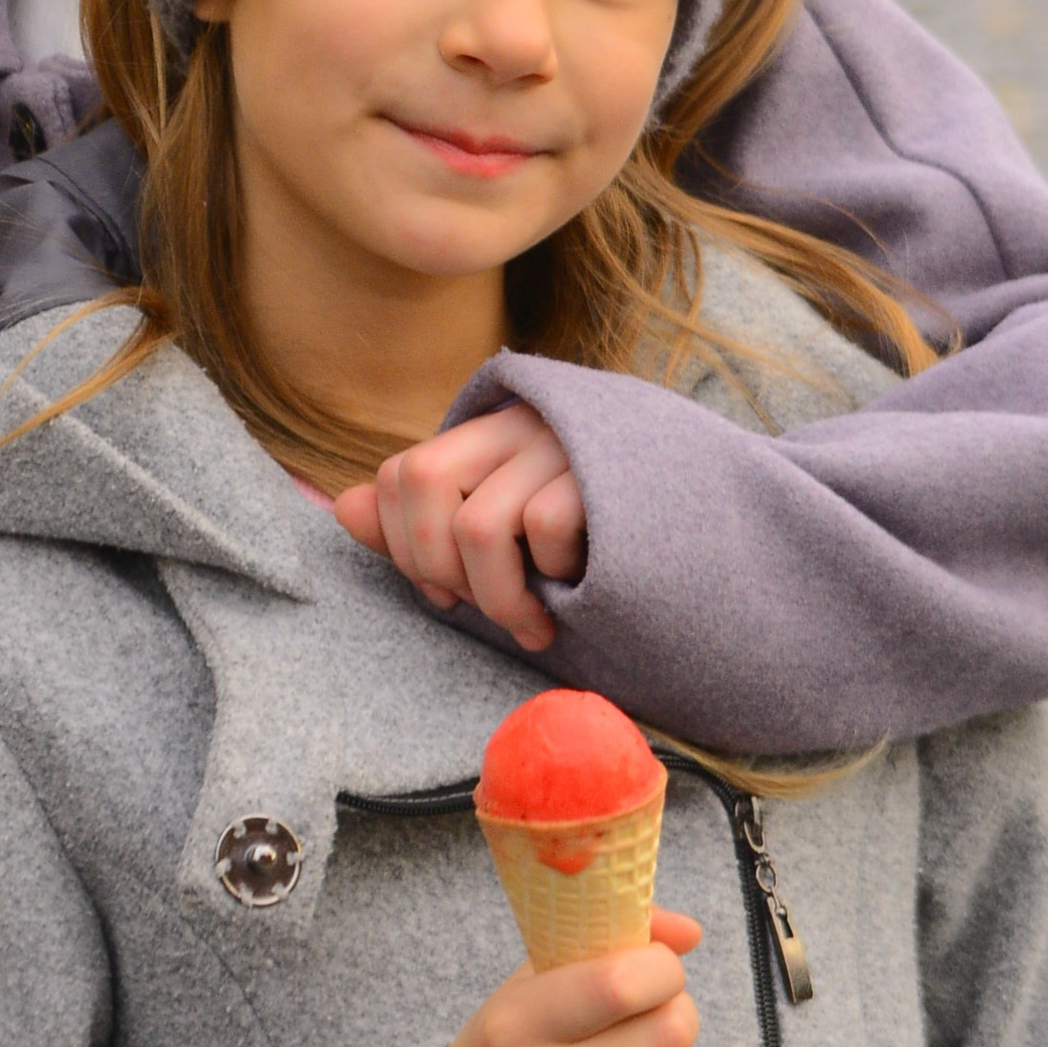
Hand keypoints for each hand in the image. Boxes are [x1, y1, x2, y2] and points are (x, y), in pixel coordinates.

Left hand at [336, 403, 586, 651]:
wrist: (706, 531)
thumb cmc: (592, 541)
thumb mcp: (505, 534)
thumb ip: (425, 523)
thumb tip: (341, 508)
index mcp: (488, 430)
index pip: (401, 471)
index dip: (403, 542)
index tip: (443, 593)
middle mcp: (518, 422)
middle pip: (423, 479)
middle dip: (437, 567)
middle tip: (485, 612)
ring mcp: (564, 442)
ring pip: (480, 523)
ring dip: (497, 596)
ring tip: (533, 624)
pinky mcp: (607, 470)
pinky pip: (546, 529)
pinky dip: (553, 575)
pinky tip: (577, 587)